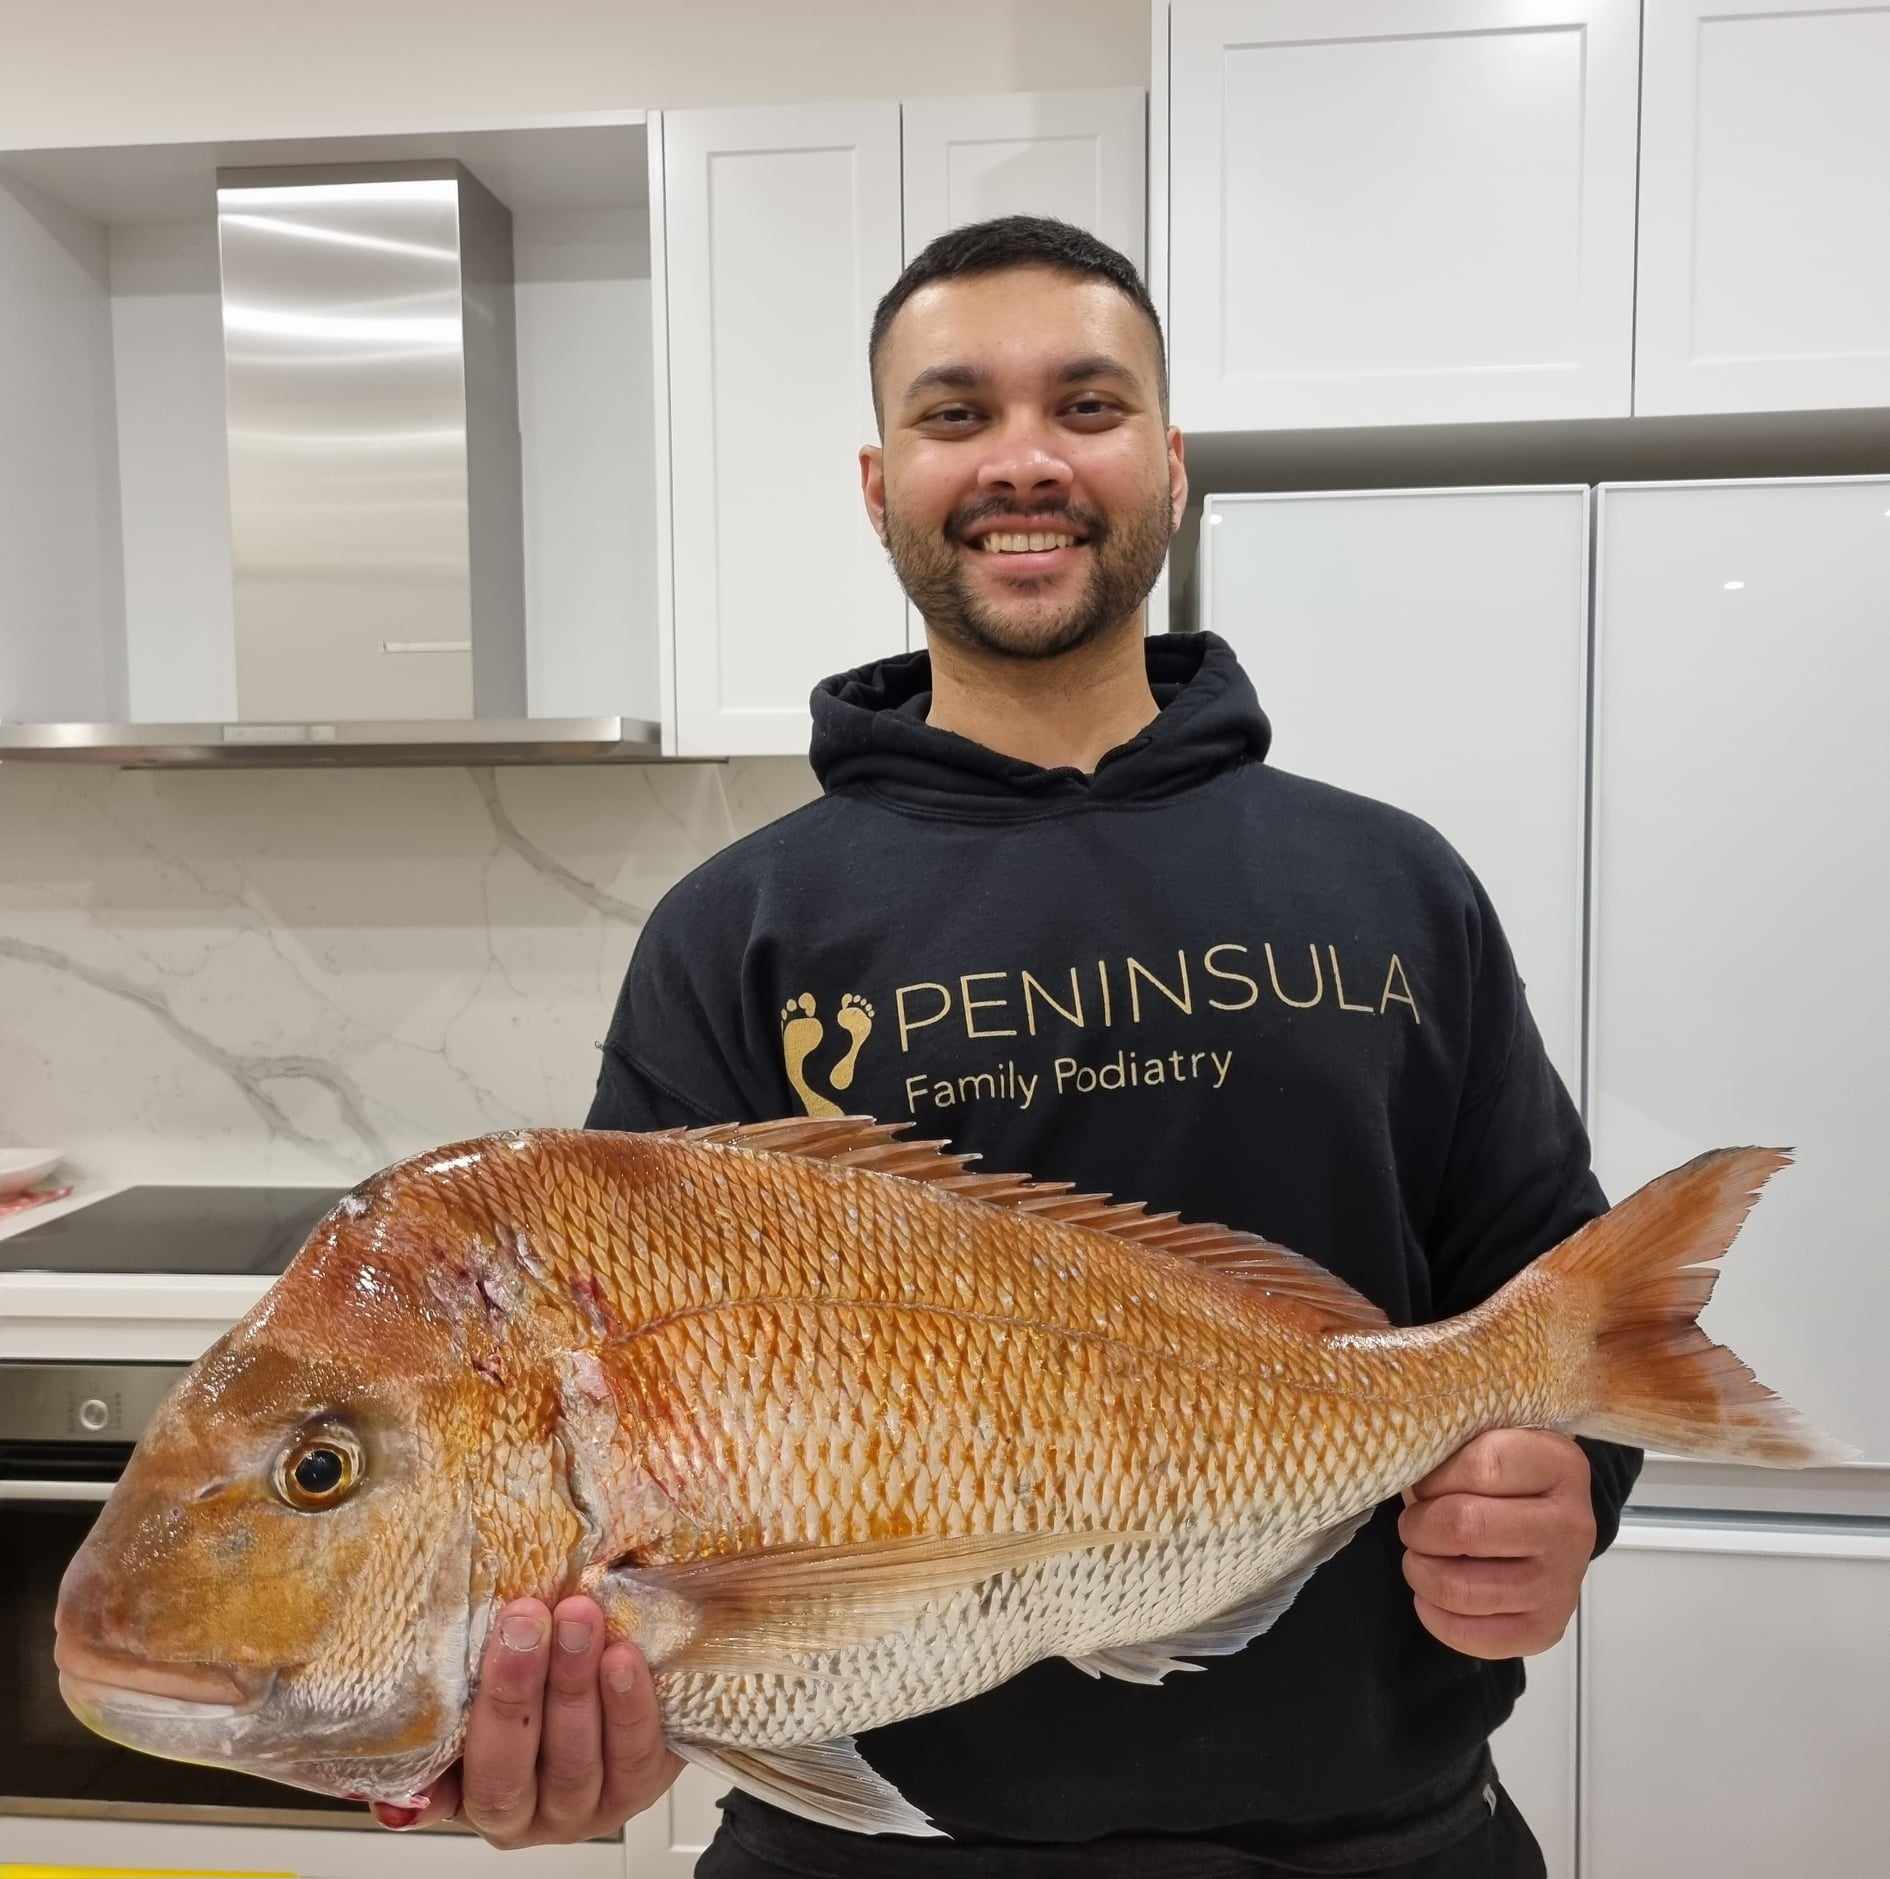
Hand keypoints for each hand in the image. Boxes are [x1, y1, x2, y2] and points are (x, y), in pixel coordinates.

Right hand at [371, 1594, 682, 1844]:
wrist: (620, 1672)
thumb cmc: (539, 1676)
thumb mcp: (484, 1684)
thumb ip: (446, 1703)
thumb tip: (380, 1737)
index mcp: (473, 1795)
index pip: (448, 1785)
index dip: (442, 1755)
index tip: (448, 1682)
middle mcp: (528, 1812)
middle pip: (510, 1772)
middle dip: (515, 1692)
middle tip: (524, 1619)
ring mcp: (587, 1804)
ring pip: (574, 1762)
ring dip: (574, 1684)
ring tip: (578, 1618)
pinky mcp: (641, 1784)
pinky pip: (635, 1755)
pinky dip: (629, 1704)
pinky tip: (623, 1656)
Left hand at [1397, 1429, 1594, 1659]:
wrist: (1553, 1520)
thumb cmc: (1507, 1475)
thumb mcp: (1489, 1438)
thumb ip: (1452, 1444)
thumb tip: (1400, 1468)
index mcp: (1559, 1466)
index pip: (1481, 1466)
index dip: (1434, 1477)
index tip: (1423, 1483)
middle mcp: (1570, 1526)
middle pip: (1464, 1528)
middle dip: (1418, 1528)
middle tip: (1412, 1525)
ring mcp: (1562, 1582)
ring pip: (1462, 1588)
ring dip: (1421, 1573)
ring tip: (1419, 1558)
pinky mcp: (1547, 1628)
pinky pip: (1474, 1636)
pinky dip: (1436, 1617)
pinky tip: (1430, 1596)